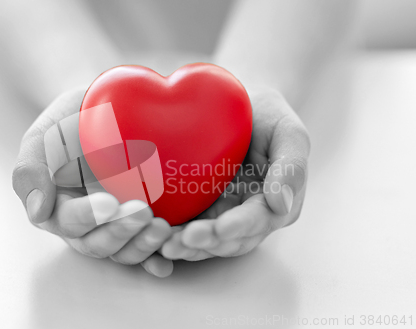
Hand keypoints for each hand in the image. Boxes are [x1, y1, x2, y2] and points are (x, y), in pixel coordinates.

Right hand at [12, 88, 173, 277]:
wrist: (112, 106)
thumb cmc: (73, 121)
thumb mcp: (44, 137)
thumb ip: (31, 169)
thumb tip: (39, 212)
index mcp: (60, 206)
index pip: (70, 221)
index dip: (88, 216)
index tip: (109, 203)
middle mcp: (89, 223)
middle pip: (99, 242)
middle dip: (120, 231)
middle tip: (143, 213)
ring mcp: (117, 224)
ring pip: (125, 249)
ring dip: (143, 245)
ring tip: (162, 228)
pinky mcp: (143, 223)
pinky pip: (150, 248)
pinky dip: (158, 257)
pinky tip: (167, 259)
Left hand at [160, 87, 310, 260]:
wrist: (232, 103)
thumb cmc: (265, 116)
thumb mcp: (287, 131)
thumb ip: (292, 166)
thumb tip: (281, 205)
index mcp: (273, 203)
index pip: (258, 221)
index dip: (240, 227)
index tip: (221, 227)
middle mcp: (246, 215)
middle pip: (229, 240)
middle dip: (206, 243)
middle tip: (181, 241)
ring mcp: (219, 213)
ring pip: (205, 241)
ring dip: (186, 247)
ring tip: (164, 245)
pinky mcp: (195, 208)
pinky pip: (183, 226)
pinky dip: (170, 235)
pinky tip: (153, 236)